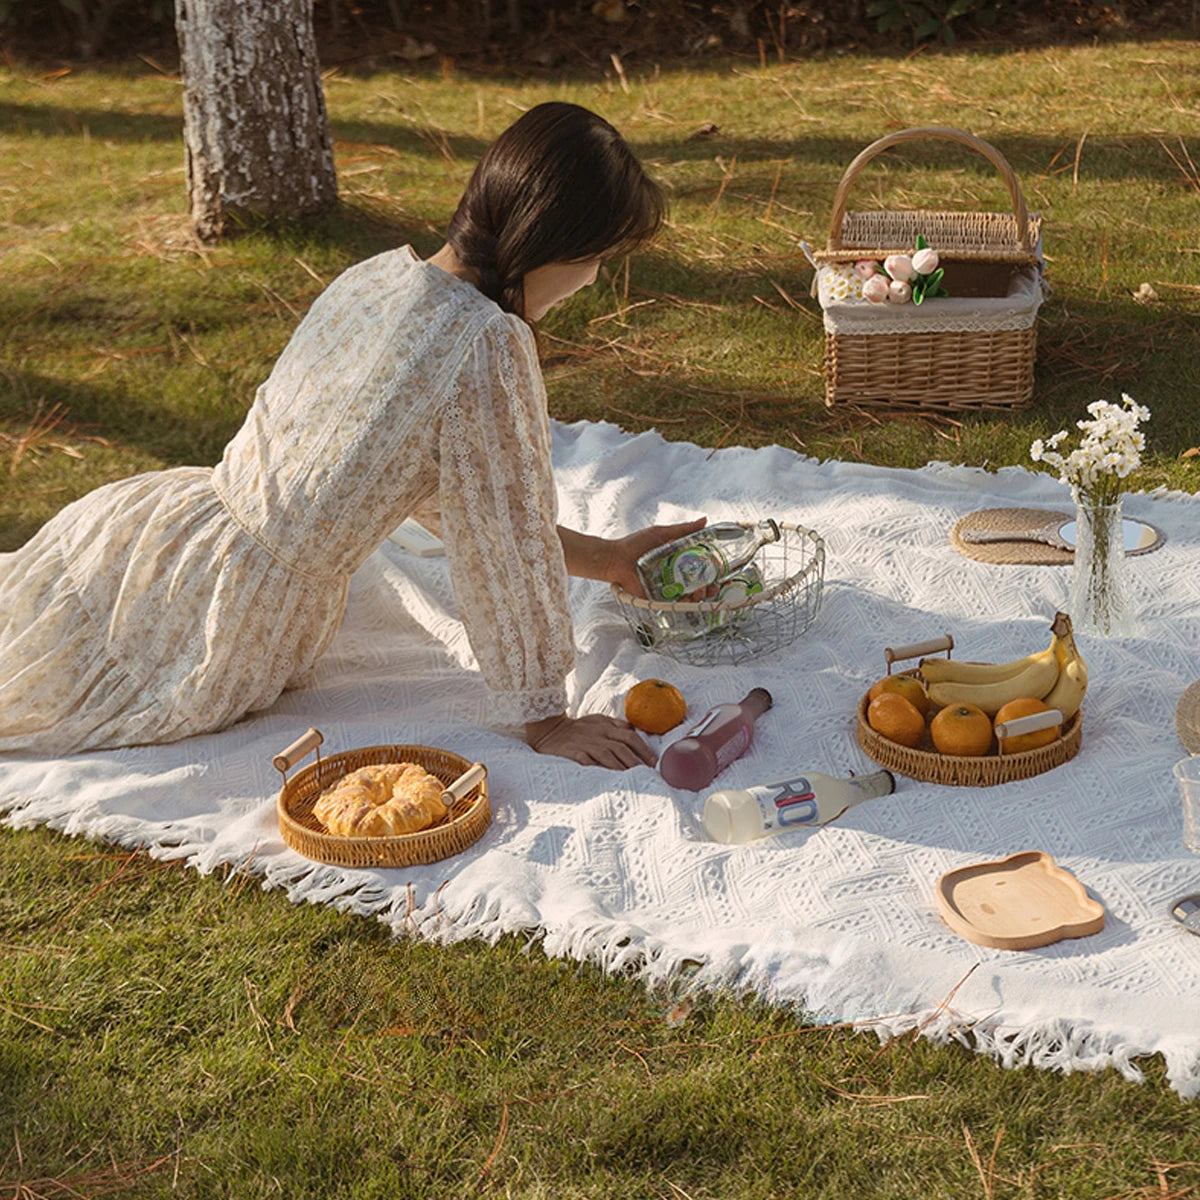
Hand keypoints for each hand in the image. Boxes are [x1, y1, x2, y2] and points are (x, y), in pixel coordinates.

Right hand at [526, 713, 657, 769]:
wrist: (548, 729)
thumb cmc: (577, 728)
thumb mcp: (597, 720)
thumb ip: (616, 724)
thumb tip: (634, 729)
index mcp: (605, 726)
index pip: (629, 736)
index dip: (643, 748)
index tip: (653, 762)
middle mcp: (597, 734)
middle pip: (621, 747)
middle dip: (636, 761)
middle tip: (648, 774)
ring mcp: (584, 744)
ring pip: (607, 755)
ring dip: (621, 767)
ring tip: (632, 778)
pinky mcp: (572, 753)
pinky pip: (586, 761)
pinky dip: (597, 768)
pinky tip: (606, 778)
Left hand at [605, 517, 707, 598]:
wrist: (615, 559)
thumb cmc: (635, 544)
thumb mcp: (662, 533)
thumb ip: (683, 530)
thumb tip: (704, 520)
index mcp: (676, 559)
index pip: (699, 566)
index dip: (711, 570)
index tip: (720, 571)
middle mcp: (673, 574)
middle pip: (697, 583)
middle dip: (709, 587)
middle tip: (714, 587)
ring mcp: (666, 587)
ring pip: (688, 595)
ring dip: (699, 596)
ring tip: (701, 593)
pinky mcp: (657, 597)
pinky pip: (673, 603)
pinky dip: (683, 603)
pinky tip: (689, 600)